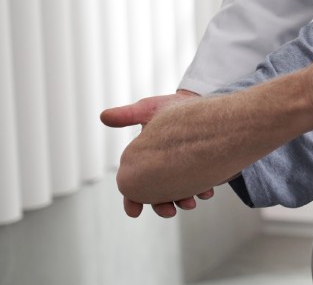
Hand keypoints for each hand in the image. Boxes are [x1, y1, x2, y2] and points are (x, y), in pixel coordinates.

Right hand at [101, 90, 214, 217]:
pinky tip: (207, 192)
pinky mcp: (203, 167)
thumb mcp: (149, 109)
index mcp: (146, 160)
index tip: (134, 212)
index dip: (132, 200)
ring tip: (191, 202)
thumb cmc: (171, 107)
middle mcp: (164, 169)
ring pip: (180, 194)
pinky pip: (202, 184)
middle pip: (158, 196)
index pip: (135, 185)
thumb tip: (104, 116)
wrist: (199, 102)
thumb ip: (128, 115)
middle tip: (170, 211)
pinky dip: (203, 191)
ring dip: (184, 202)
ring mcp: (184, 170)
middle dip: (162, 207)